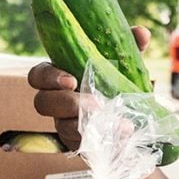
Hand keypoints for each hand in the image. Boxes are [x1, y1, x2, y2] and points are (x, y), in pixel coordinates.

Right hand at [30, 26, 150, 149]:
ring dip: (89, 124)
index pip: (38, 76)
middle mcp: (57, 103)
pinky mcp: (80, 145)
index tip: (70, 80)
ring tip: (118, 122)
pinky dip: (106, 138)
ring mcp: (65, 125)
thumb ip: (128, 48)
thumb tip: (140, 33)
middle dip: (66, 103)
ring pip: (63, 126)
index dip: (48, 78)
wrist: (133, 121)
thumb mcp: (124, 65)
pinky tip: (124, 133)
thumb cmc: (118, 86)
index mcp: (60, 78)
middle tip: (95, 104)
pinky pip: (84, 144)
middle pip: (42, 103)